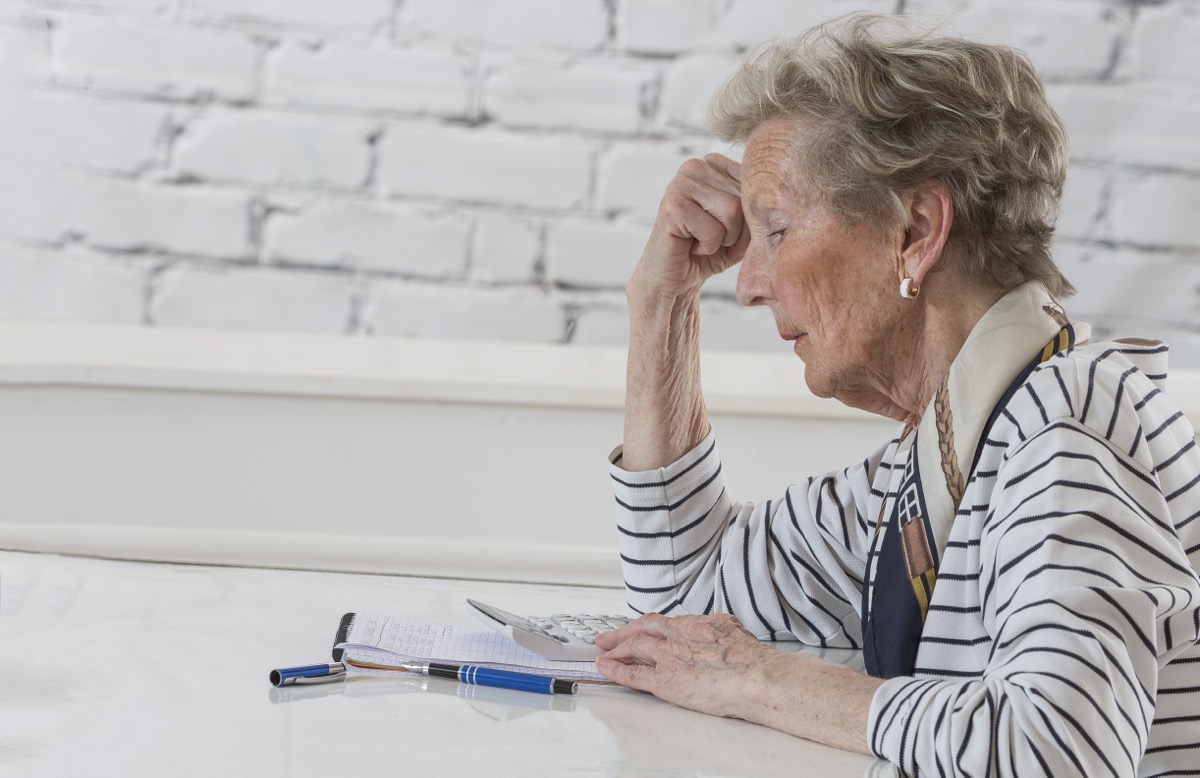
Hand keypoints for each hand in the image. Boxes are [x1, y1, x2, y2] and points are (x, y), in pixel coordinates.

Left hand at [595, 612, 880, 754]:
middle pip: (643, 629)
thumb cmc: (755, 660)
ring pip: (634, 647)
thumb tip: (725, 627)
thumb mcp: (735, 631)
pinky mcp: (666, 680)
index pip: (663, 622)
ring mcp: (670, 657)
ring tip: (602, 652)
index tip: (636, 627)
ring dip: (615, 649)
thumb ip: (722, 629)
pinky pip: (633, 674)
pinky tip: (604, 668)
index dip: (645, 625)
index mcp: (696, 624)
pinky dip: (616, 670)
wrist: (758, 677)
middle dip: (622, 632)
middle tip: (607, 636)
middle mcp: (679, 636)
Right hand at [630, 154, 748, 301]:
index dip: (747, 218)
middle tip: (710, 238)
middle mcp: (696, 165)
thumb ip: (760, 209)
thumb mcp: (744, 227)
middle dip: (736, 230)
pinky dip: (708, 248)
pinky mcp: (672, 205)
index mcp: (714, 163)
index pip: (755, 185)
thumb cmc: (711, 251)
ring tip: (700, 240)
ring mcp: (680, 182)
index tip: (724, 227)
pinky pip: (714, 231)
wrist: (674, 279)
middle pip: (744, 198)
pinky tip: (689, 245)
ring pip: (732, 212)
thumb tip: (773, 205)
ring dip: (722, 239)